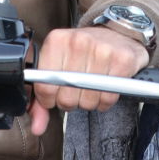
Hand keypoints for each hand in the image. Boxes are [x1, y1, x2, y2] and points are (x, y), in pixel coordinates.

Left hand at [28, 26, 148, 134]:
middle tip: (76, 89)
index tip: (56, 96)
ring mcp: (102, 50)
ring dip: (89, 101)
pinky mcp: (122, 60)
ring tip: (91, 86)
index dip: (49, 100)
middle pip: (66, 98)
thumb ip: (43, 96)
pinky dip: (105, 100)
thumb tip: (37, 127)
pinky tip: (105, 86)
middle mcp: (78, 42)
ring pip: (88, 100)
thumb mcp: (57, 64)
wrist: (117, 32)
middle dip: (71, 101)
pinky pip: (108, 98)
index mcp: (57, 41)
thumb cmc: (84, 51)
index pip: (45, 87)